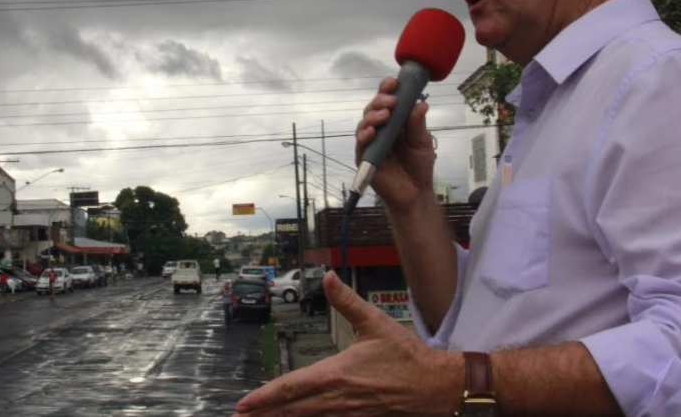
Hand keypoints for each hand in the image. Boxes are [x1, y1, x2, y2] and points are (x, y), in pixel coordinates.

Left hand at [233, 271, 461, 416]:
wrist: (435, 385)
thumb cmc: (406, 356)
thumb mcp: (375, 322)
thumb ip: (346, 301)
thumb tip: (328, 277)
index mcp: (337, 374)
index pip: (292, 387)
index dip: (265, 397)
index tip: (245, 403)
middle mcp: (337, 398)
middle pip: (292, 410)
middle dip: (265, 415)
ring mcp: (347, 413)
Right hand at [356, 77, 436, 211]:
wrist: (415, 193)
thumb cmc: (419, 166)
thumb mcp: (423, 143)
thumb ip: (418, 125)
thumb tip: (420, 104)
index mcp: (394, 121)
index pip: (387, 100)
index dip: (387, 89)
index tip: (394, 82)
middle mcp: (380, 129)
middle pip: (373, 108)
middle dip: (380, 101)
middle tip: (392, 101)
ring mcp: (370, 143)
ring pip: (364, 123)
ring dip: (373, 116)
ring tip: (385, 114)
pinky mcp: (364, 158)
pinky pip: (361, 144)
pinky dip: (365, 135)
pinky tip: (372, 132)